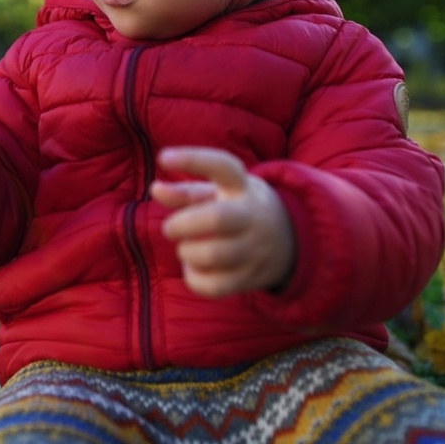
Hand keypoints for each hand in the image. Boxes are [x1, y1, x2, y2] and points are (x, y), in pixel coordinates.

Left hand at [150, 147, 295, 297]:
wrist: (289, 239)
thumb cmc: (239, 209)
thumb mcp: (219, 193)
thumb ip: (185, 192)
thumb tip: (155, 189)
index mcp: (242, 187)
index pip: (222, 166)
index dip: (192, 159)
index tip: (163, 157)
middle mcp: (251, 216)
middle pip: (217, 218)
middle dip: (183, 224)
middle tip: (170, 228)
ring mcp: (254, 249)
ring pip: (212, 255)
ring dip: (187, 252)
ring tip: (187, 249)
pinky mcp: (250, 278)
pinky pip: (215, 286)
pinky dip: (195, 279)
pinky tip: (195, 269)